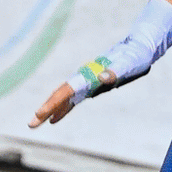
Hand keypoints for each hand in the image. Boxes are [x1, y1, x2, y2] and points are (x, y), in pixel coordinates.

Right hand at [31, 0, 171, 127]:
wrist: (140, 47)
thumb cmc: (136, 56)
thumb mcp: (130, 64)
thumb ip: (116, 71)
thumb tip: (102, 77)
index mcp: (91, 74)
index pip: (68, 90)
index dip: (54, 103)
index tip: (41, 114)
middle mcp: (86, 77)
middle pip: (61, 94)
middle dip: (46, 108)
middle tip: (31, 124)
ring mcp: (88, 81)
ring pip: (65, 97)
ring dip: (51, 109)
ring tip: (36, 124)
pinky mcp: (93, 85)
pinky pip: (74, 99)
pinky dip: (64, 108)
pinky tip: (56, 118)